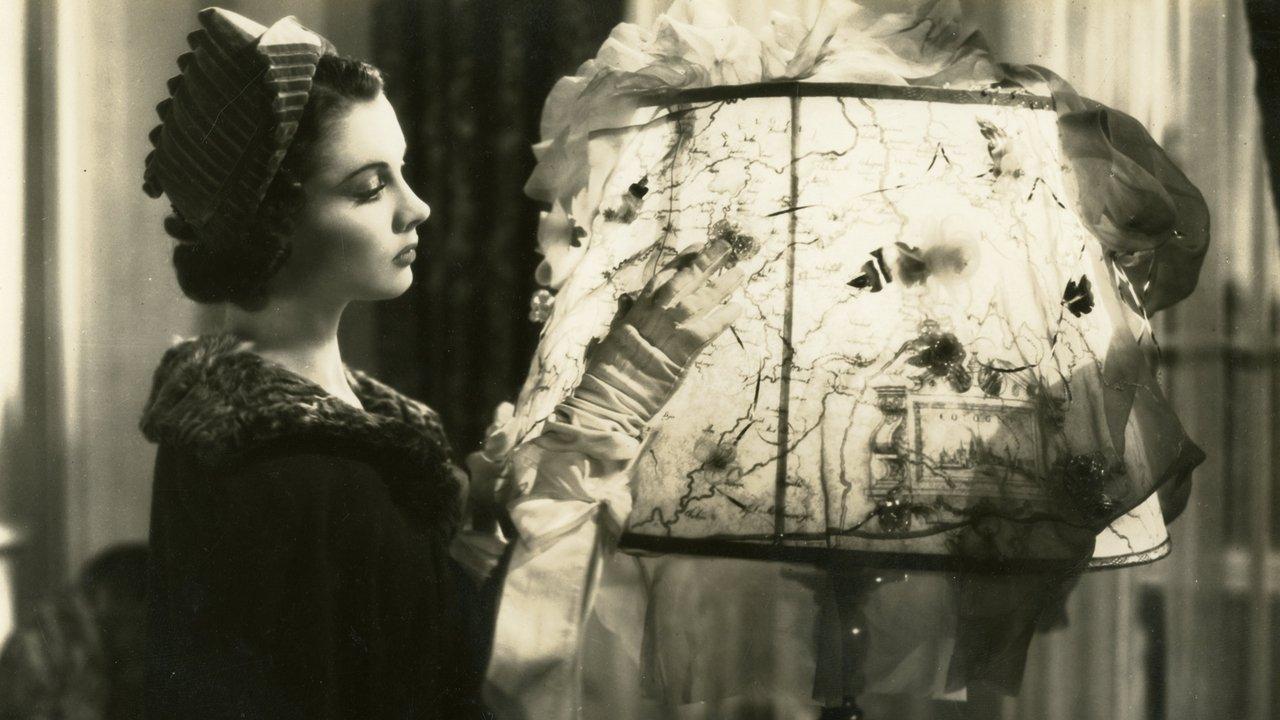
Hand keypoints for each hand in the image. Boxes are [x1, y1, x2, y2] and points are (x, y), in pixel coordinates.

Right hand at [605, 237, 745, 369]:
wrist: (612, 393)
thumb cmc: (609, 369)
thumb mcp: (614, 335)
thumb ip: (625, 315)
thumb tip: (626, 299)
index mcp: (638, 308)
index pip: (664, 276)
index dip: (682, 260)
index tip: (697, 246)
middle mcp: (656, 313)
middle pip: (685, 280)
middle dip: (706, 262)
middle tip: (725, 246)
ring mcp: (670, 329)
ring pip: (701, 300)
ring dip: (722, 285)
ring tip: (739, 272)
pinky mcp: (684, 349)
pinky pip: (709, 328)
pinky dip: (723, 317)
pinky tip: (737, 308)